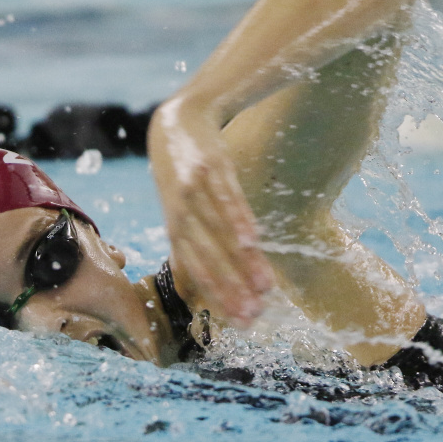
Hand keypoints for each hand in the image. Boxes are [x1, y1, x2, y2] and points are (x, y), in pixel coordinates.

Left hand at [148, 99, 275, 325]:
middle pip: (208, 258)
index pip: (197, 269)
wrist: (178, 119)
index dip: (219, 295)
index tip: (241, 322)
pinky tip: (252, 242)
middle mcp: (181, 213)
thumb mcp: (180, 206)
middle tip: (255, 317)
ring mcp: (194, 190)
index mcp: (176, 227)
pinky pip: (226, 198)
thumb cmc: (182, 170)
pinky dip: (238, 221)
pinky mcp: (210, 167)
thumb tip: (206, 276)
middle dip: (231, 289)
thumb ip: (192, 239)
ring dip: (242, 263)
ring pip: (220, 234)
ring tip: (266, 288)